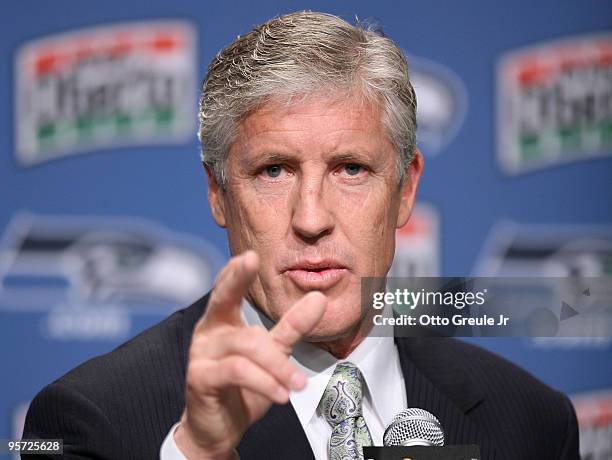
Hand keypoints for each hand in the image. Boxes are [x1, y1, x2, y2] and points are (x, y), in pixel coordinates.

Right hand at [174, 251, 326, 458]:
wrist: (219, 429)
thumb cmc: (243, 386)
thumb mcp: (273, 353)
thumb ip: (292, 327)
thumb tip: (319, 298)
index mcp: (223, 320)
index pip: (228, 287)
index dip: (237, 270)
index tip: (251, 254)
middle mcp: (208, 330)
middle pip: (223, 298)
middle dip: (236, 277)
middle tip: (251, 259)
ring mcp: (201, 353)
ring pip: (246, 346)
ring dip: (278, 365)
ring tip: (297, 384)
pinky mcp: (199, 377)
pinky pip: (238, 371)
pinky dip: (265, 381)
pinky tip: (281, 393)